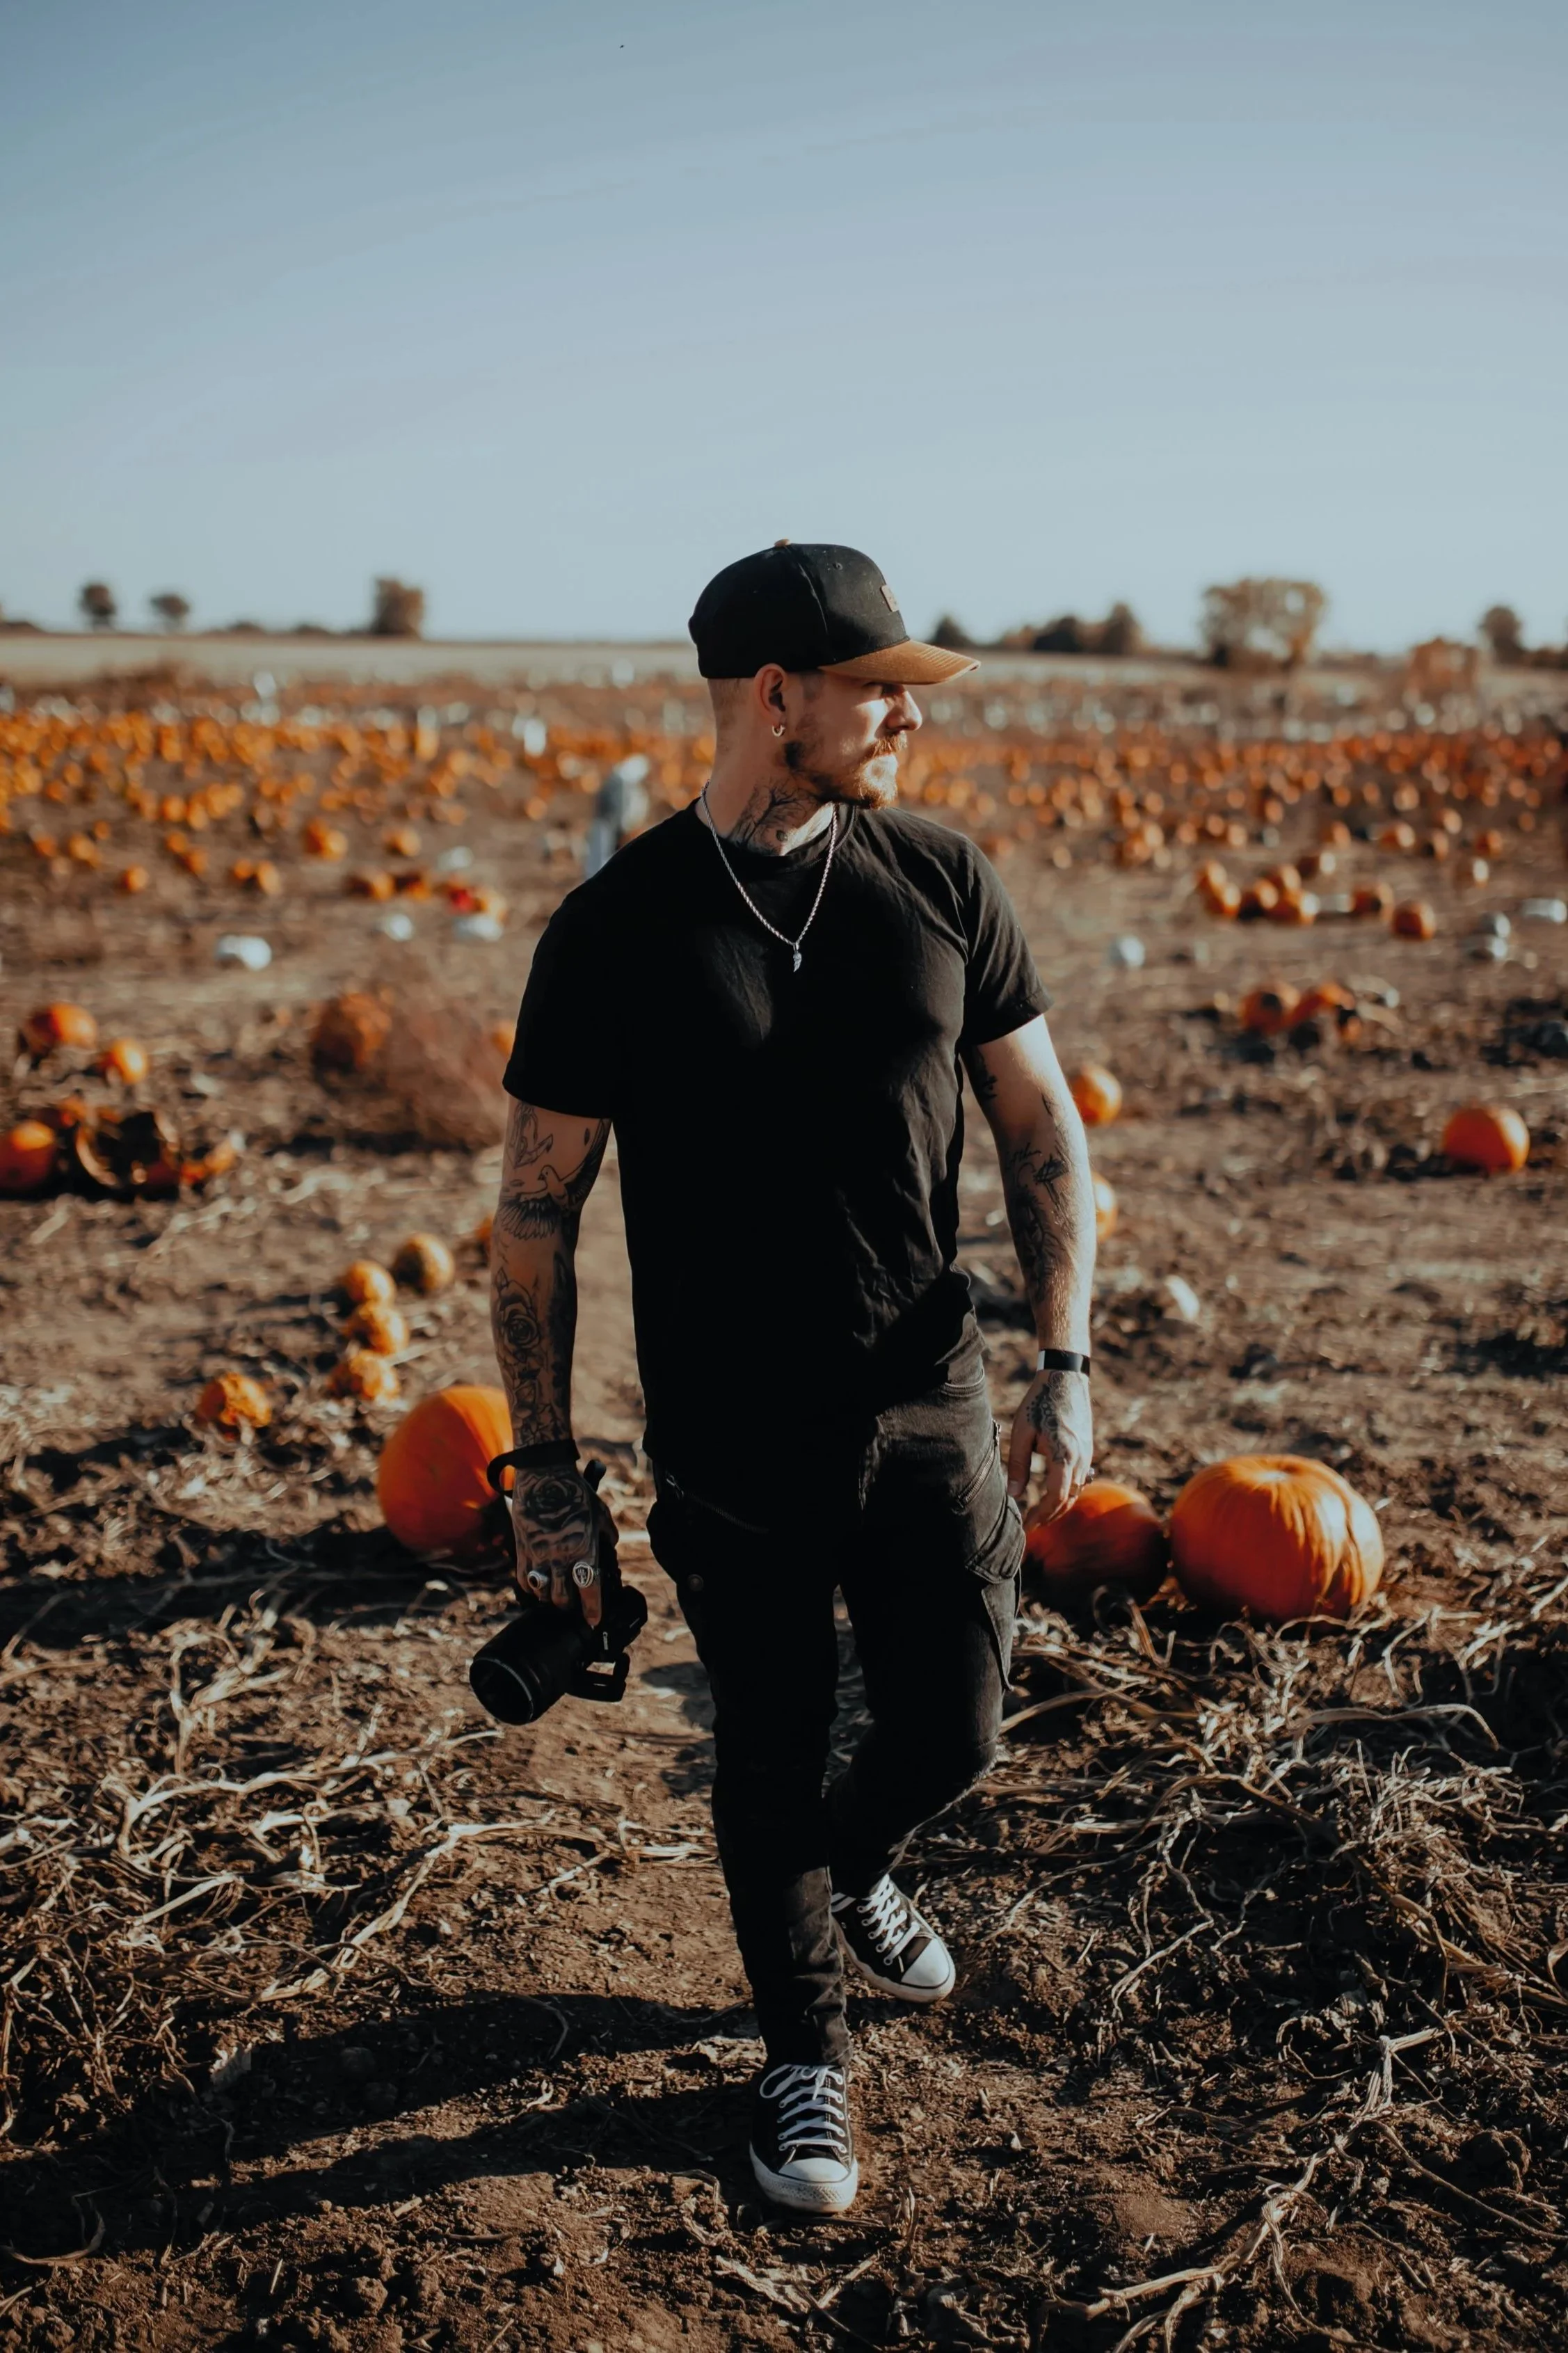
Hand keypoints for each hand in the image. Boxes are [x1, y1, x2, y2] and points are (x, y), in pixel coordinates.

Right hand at [510, 1465, 614, 1629]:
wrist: (543, 1475)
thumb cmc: (575, 1492)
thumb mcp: (600, 1512)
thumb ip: (607, 1534)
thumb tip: (610, 1546)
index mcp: (584, 1550)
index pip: (589, 1591)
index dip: (592, 1611)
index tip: (593, 1621)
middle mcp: (560, 1558)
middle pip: (562, 1600)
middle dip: (569, 1607)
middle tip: (573, 1606)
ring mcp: (538, 1556)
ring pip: (542, 1593)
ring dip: (549, 1599)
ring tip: (555, 1597)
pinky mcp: (521, 1549)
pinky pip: (523, 1579)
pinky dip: (530, 1587)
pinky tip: (536, 1586)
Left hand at [1007, 1369, 1093, 1522]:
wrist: (1065, 1378)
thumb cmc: (1039, 1403)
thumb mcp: (1022, 1433)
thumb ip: (1017, 1465)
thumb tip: (1013, 1494)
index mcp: (1064, 1456)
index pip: (1055, 1498)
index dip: (1042, 1516)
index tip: (1027, 1526)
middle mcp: (1081, 1459)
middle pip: (1068, 1500)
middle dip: (1050, 1516)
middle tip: (1031, 1526)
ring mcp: (1087, 1455)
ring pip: (1076, 1491)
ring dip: (1059, 1506)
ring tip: (1039, 1515)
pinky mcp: (1087, 1450)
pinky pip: (1080, 1480)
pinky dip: (1066, 1493)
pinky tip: (1051, 1495)